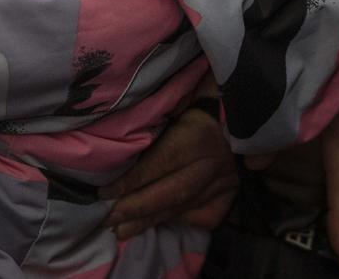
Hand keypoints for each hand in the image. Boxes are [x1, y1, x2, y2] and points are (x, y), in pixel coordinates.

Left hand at [100, 103, 237, 239]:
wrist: (233, 117)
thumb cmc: (193, 107)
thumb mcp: (172, 109)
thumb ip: (152, 130)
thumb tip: (118, 156)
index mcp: (196, 134)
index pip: (160, 163)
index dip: (131, 181)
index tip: (105, 195)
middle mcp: (211, 162)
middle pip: (172, 192)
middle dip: (138, 209)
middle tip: (109, 221)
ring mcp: (224, 180)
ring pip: (184, 207)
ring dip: (151, 221)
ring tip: (123, 231)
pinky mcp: (230, 193)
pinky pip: (202, 215)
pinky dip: (177, 221)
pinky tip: (157, 225)